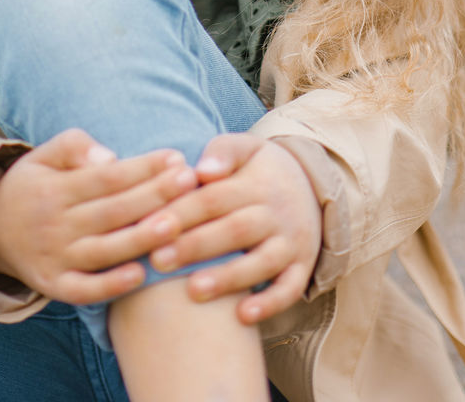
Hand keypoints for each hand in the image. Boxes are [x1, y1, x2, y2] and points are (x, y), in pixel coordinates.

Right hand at [0, 128, 196, 304]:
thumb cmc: (34, 184)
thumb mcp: (45, 154)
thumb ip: (76, 146)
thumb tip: (109, 157)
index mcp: (56, 188)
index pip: (107, 177)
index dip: (142, 167)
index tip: (176, 157)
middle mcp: (55, 224)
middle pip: (112, 211)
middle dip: (154, 196)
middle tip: (190, 182)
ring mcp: (55, 258)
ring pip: (104, 250)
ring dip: (141, 238)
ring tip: (177, 224)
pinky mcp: (54, 286)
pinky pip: (84, 290)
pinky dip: (110, 286)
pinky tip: (141, 275)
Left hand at [145, 133, 321, 324]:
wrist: (313, 184)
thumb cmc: (259, 169)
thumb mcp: (245, 148)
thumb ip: (222, 153)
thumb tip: (202, 170)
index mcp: (256, 182)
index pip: (215, 197)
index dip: (183, 213)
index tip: (150, 227)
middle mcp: (276, 213)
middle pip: (235, 229)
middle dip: (196, 247)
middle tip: (158, 261)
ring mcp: (291, 242)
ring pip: (262, 262)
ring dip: (228, 278)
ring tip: (193, 291)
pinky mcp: (302, 266)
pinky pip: (290, 288)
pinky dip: (269, 304)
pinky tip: (242, 316)